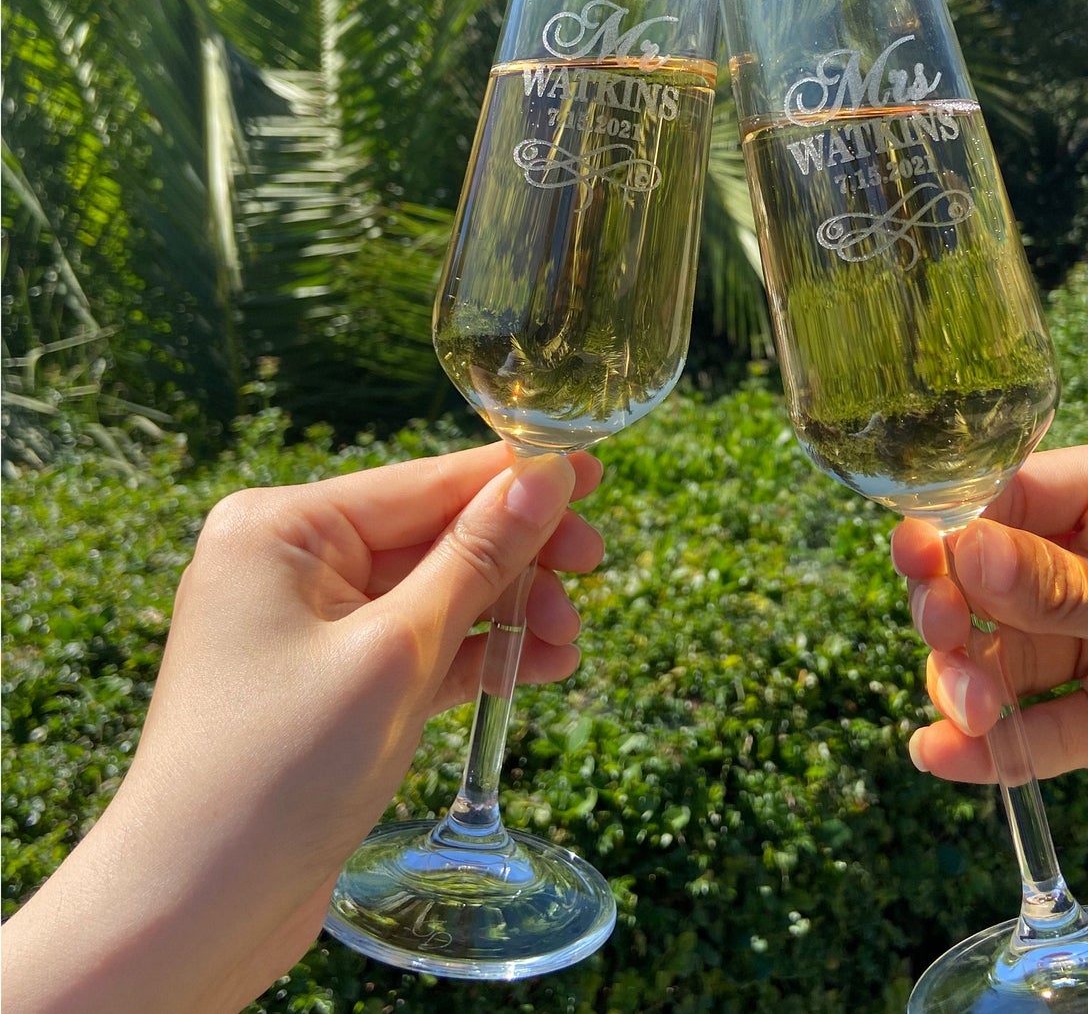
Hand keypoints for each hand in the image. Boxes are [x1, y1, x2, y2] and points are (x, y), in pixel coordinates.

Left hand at [2, 444, 603, 1013]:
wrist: (192, 916)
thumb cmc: (277, 771)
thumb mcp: (396, 653)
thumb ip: (477, 558)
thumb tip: (548, 475)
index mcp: (280, 528)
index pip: (424, 482)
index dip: (515, 478)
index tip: (594, 469)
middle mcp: (288, 562)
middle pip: (434, 534)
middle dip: (518, 555)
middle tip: (597, 561)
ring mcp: (307, 625)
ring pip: (434, 593)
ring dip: (506, 611)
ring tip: (570, 639)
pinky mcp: (329, 683)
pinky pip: (417, 646)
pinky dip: (474, 655)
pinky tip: (538, 665)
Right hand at [891, 440, 1087, 964]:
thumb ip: (1069, 587)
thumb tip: (961, 550)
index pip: (1013, 495)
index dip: (959, 529)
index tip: (921, 564)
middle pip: (987, 576)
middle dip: (956, 610)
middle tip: (948, 643)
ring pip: (998, 653)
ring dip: (967, 682)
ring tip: (970, 714)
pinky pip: (1027, 728)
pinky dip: (983, 746)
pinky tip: (944, 756)